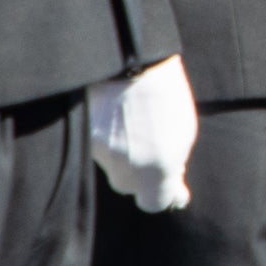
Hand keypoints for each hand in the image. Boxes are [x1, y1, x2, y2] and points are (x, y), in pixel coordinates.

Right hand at [87, 55, 198, 211]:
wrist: (132, 61)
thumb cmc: (165, 95)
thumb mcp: (183, 132)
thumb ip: (174, 166)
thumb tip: (173, 190)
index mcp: (157, 171)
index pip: (153, 203)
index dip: (160, 192)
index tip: (169, 182)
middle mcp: (125, 170)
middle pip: (127, 184)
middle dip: (137, 170)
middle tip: (146, 141)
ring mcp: (101, 155)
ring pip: (109, 164)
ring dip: (118, 150)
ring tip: (128, 118)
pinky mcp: (82, 137)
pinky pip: (93, 145)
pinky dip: (102, 134)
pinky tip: (112, 112)